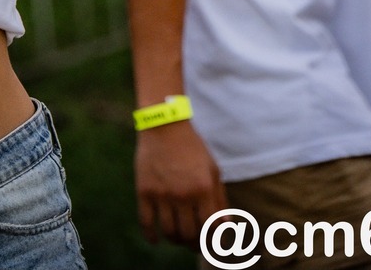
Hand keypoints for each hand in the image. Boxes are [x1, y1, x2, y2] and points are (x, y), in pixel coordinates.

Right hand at [135, 121, 225, 245]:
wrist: (165, 127)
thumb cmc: (193, 148)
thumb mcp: (212, 169)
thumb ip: (220, 198)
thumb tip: (226, 226)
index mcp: (203, 188)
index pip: (209, 226)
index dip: (212, 240)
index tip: (211, 244)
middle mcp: (183, 193)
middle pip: (189, 233)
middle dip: (194, 244)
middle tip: (195, 245)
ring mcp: (162, 194)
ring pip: (169, 231)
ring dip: (175, 240)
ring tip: (179, 239)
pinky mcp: (144, 192)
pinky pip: (146, 222)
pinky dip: (151, 236)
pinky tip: (156, 240)